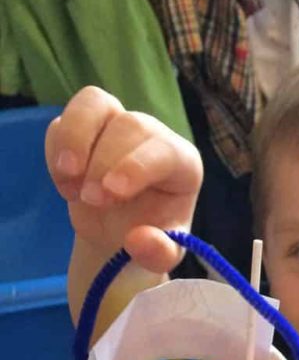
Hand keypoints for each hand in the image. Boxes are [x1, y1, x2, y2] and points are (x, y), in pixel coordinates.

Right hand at [45, 86, 202, 273]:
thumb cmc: (149, 237)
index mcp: (182, 163)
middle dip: (103, 163)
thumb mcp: (160, 255)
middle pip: (129, 125)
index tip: (111, 192)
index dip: (136, 167)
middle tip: (91, 200)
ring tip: (69, 184)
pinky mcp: (85, 126)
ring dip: (74, 141)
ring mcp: (117, 124)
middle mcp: (153, 136)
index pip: (165, 150)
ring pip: (95, 104)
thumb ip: (158, 252)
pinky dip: (56, 149)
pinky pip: (64, 120)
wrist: (119, 232)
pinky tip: (65, 185)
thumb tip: (138, 241)